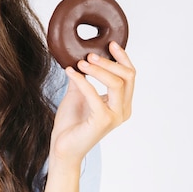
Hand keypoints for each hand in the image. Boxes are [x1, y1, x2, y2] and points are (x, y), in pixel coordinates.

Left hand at [50, 41, 135, 166]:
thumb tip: (81, 57)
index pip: (130, 75)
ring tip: (81, 62)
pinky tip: (70, 72)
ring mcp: (115, 117)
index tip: (111, 43)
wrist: (63, 147)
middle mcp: (123, 110)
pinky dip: (82, 80)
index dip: (123, 58)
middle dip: (109, 61)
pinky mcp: (102, 121)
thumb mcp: (78, 94)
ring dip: (98, 70)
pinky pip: (94, 94)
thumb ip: (84, 78)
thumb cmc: (71, 124)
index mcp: (121, 103)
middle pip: (127, 77)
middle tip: (90, 54)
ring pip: (116, 83)